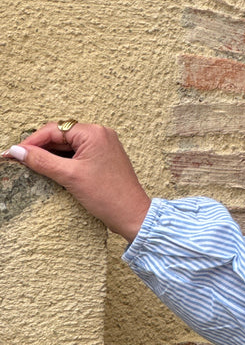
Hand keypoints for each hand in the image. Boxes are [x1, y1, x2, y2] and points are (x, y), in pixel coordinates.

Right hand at [3, 122, 151, 241]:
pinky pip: (77, 153)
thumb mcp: (69, 176)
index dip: (31, 142)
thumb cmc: (108, 196)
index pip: (54, 130)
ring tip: (30, 165)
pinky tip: (50, 169)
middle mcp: (100, 134)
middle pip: (60, 135)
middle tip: (18, 159)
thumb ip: (41, 161)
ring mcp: (103, 146)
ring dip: (49, 154)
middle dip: (39, 147)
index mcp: (94, 133)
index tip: (13, 153)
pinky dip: (62, 160)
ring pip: (67, 145)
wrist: (132, 215)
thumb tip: (17, 151)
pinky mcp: (102, 158)